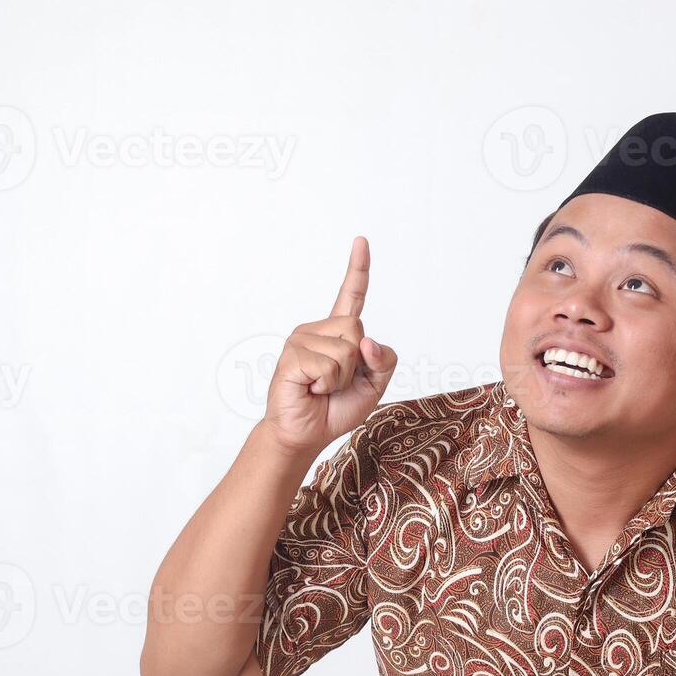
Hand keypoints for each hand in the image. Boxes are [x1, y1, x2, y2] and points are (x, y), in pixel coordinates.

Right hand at [262, 235, 397, 454]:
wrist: (308, 434)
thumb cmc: (337, 407)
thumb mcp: (375, 385)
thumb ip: (384, 360)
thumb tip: (366, 341)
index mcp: (338, 332)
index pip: (352, 295)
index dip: (358, 269)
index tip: (361, 241)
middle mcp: (317, 329)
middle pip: (357, 328)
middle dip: (357, 364)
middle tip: (336, 382)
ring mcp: (301, 340)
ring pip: (345, 350)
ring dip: (342, 378)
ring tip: (322, 387)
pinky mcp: (291, 356)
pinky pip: (328, 366)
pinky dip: (327, 385)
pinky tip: (311, 390)